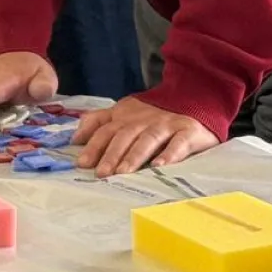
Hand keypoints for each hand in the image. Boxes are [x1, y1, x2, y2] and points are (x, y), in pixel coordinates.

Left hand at [71, 96, 217, 176]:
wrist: (196, 98)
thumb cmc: (154, 113)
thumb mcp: (124, 112)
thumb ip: (99, 121)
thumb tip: (75, 138)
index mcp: (126, 115)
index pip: (106, 129)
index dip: (93, 145)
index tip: (82, 162)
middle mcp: (144, 119)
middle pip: (125, 135)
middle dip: (111, 154)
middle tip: (101, 173)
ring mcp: (166, 124)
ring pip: (148, 139)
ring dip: (135, 156)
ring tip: (124, 172)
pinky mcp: (188, 131)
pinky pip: (178, 143)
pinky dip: (169, 154)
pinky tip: (159, 167)